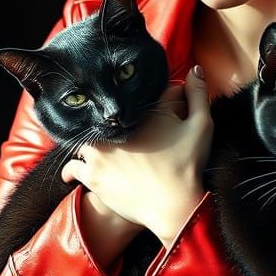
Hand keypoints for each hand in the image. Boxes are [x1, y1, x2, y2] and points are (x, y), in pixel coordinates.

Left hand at [61, 67, 212, 246]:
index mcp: (137, 114)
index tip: (137, 118)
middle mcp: (113, 129)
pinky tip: (73, 172)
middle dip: (105, 124)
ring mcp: (100, 152)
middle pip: (101, 120)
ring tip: (90, 150)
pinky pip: (73, 167)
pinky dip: (73, 169)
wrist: (175, 207)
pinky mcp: (92, 175)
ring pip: (84, 141)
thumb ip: (198, 94)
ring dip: (87, 145)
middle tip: (109, 133)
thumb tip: (195, 67)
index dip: (133, 108)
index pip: (131, 102)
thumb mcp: (202, 126)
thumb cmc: (189, 166)